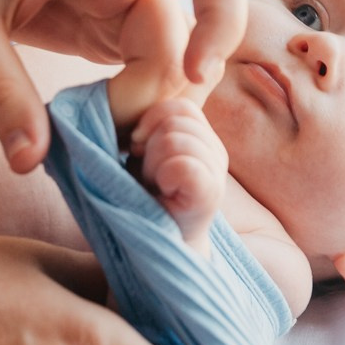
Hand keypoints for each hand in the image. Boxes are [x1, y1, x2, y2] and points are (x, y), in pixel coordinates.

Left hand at [0, 0, 245, 173]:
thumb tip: (33, 162)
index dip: (224, 16)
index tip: (194, 76)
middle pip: (188, 38)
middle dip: (157, 98)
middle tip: (97, 142)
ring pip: (170, 62)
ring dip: (145, 110)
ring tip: (88, 143)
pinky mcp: (108, 27)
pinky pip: (143, 71)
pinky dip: (128, 108)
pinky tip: (91, 133)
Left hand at [130, 98, 228, 252]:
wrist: (158, 248)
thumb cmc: (143, 200)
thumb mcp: (144, 155)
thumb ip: (150, 127)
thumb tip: (127, 96)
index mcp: (201, 137)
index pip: (178, 105)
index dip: (149, 122)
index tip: (137, 151)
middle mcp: (216, 151)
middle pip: (173, 119)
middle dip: (148, 147)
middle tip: (148, 177)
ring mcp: (217, 172)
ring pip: (172, 139)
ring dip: (151, 166)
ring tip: (155, 187)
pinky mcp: (211, 193)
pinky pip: (182, 164)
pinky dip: (163, 176)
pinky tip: (163, 192)